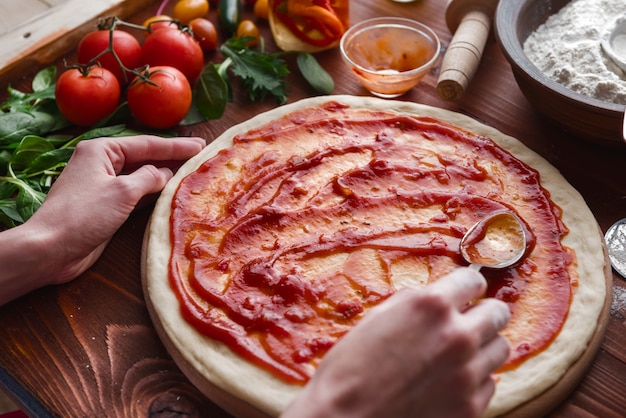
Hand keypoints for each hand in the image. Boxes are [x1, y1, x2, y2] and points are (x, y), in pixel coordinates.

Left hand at [0, 135, 203, 304]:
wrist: (51, 249)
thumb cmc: (84, 214)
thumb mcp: (123, 191)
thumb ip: (149, 178)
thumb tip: (166, 174)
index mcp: (102, 150)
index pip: (146, 144)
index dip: (176, 146)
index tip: (201, 146)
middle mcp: (102, 164)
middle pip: (144, 157)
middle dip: (171, 158)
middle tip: (201, 156)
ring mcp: (104, 186)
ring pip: (142, 176)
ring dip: (165, 176)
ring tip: (192, 173)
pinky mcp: (107, 207)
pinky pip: (136, 194)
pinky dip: (154, 193)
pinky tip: (171, 193)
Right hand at [283, 268, 510, 417]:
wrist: (343, 417)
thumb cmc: (350, 367)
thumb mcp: (377, 317)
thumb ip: (413, 302)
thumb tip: (434, 297)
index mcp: (431, 306)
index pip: (473, 281)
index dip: (466, 287)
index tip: (464, 293)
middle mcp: (457, 335)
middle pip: (498, 313)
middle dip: (483, 313)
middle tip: (468, 321)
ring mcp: (467, 374)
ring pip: (501, 348)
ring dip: (482, 346)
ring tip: (458, 354)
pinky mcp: (470, 407)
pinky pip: (489, 383)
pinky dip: (476, 379)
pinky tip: (451, 381)